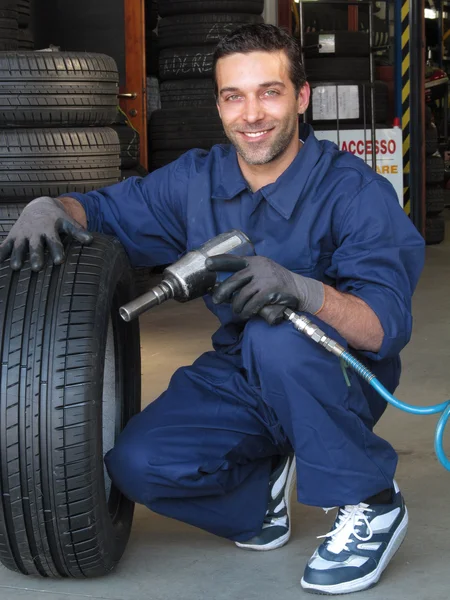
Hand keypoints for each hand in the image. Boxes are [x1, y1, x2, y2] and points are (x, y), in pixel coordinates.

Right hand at [0, 196, 92, 271]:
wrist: (38, 206)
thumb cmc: (56, 218)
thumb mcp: (67, 222)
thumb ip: (78, 232)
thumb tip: (90, 241)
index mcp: (49, 229)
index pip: (54, 242)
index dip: (56, 251)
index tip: (59, 261)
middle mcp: (34, 232)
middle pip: (35, 246)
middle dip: (35, 256)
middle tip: (36, 268)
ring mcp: (22, 234)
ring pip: (18, 246)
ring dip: (17, 256)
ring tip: (16, 267)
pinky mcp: (12, 236)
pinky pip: (4, 245)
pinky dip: (0, 253)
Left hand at [206, 254, 324, 324]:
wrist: (299, 289)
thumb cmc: (278, 282)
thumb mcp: (264, 271)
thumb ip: (249, 274)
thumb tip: (228, 286)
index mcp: (255, 261)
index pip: (234, 259)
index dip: (219, 262)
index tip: (207, 264)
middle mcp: (259, 267)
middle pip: (234, 279)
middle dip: (223, 291)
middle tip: (216, 300)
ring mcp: (264, 279)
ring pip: (242, 295)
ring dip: (236, 306)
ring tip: (237, 311)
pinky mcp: (269, 291)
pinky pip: (252, 304)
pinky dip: (247, 311)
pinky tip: (245, 314)